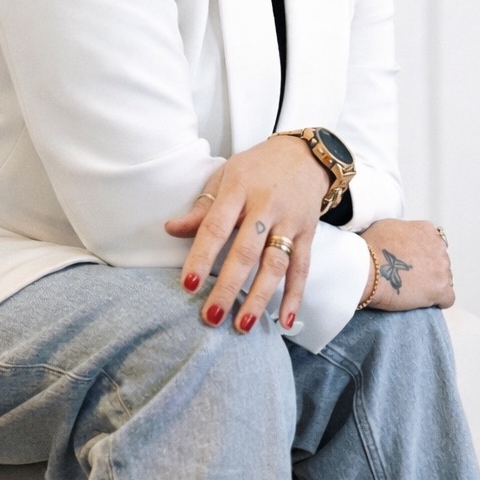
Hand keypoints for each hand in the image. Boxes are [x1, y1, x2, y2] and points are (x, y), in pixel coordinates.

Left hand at [164, 137, 330, 333]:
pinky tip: (285, 320)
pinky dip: (295, 296)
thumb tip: (170, 229)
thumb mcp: (226, 177)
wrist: (305, 154)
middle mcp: (266, 206)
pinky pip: (302, 268)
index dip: (201, 257)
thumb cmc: (257, 168)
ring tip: (242, 325)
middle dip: (228, 287)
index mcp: (238, 190)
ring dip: (259, 297)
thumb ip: (202, 208)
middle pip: (246, 252)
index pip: (216, 228)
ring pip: (275, 264)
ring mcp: (289, 221)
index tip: (189, 286)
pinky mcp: (308, 233)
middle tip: (211, 316)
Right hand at [359, 218, 454, 310]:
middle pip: (440, 262)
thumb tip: (404, 239)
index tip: (411, 264)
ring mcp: (442, 268)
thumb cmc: (370, 248)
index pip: (433, 244)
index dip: (422, 256)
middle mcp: (438, 246)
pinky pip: (448, 298)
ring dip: (432, 285)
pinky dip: (438, 301)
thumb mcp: (388, 226)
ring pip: (445, 279)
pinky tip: (424, 302)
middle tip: (410, 278)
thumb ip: (405, 231)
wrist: (366, 268)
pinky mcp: (441, 289)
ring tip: (413, 291)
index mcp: (426, 230)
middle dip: (428, 270)